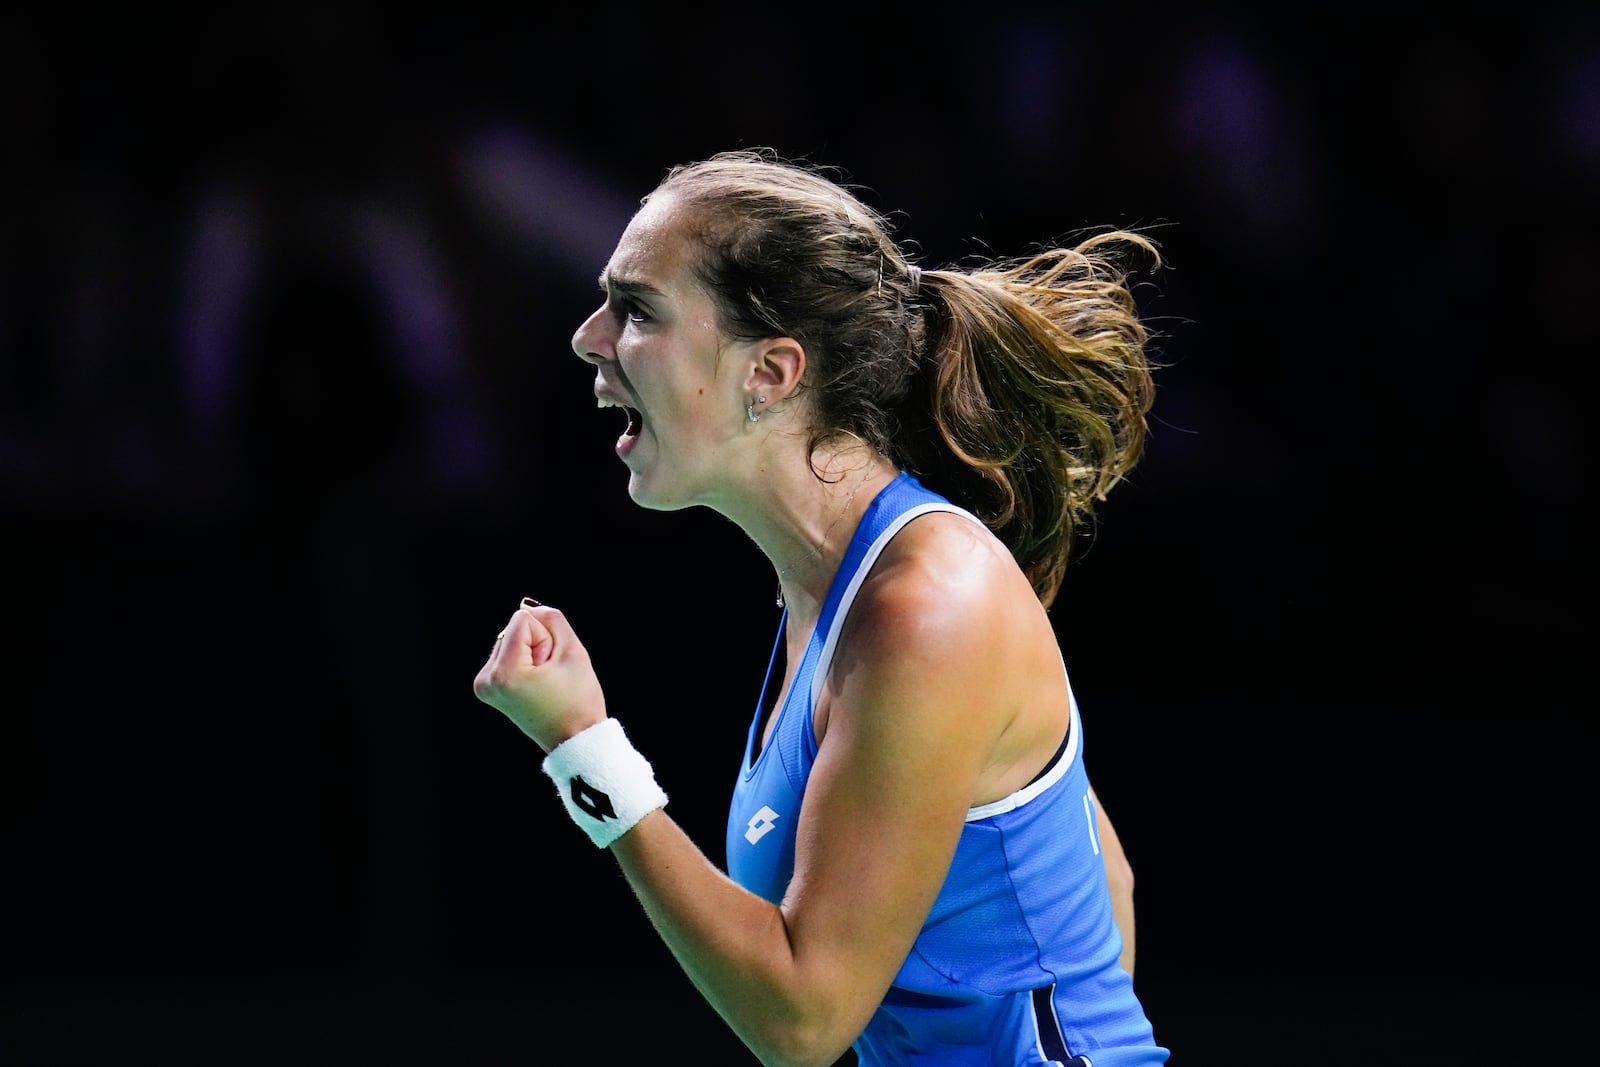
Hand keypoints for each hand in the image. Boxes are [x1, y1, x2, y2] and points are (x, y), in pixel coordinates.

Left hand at [472, 599, 607, 751]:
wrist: (574, 740)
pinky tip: (535, 685)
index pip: (522, 620)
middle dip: (537, 645)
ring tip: (544, 683)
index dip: (546, 637)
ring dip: (531, 654)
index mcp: (504, 672)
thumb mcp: (573, 651)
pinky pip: (507, 654)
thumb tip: (527, 606)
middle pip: (513, 629)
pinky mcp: (487, 688)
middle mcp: (486, 679)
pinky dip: (523, 662)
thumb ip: (551, 619)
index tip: (552, 667)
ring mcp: (484, 685)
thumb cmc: (578, 700)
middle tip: (550, 678)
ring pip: (510, 639)